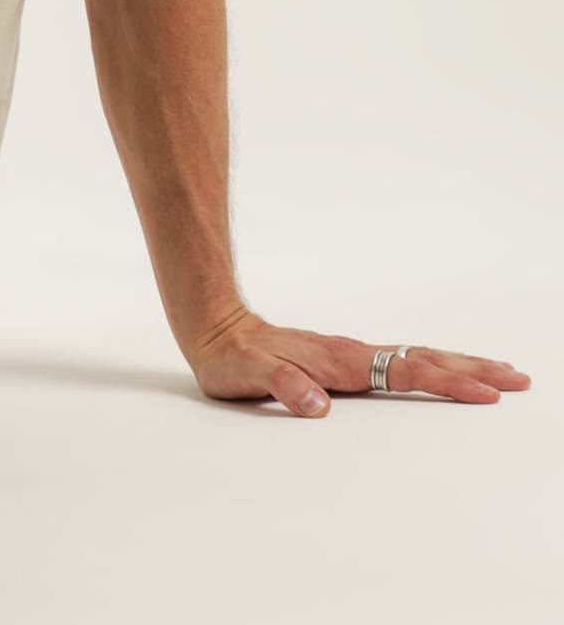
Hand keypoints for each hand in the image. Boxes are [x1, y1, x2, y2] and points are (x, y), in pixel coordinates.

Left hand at [184, 305, 532, 416]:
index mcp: (341, 360)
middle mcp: (353, 354)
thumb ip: (283, 386)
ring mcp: (351, 354)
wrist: (216, 328)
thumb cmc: (233, 357)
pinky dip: (430, 366)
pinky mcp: (345, 359)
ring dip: (459, 365)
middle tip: (518, 379)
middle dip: (472, 370)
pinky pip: (398, 362)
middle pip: (424, 359)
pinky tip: (442, 372)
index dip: (447, 383)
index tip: (486, 393)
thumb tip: (317, 405)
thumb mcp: (250, 375)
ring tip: (498, 372)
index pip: (405, 372)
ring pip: (416, 357)